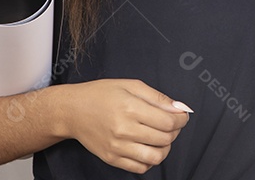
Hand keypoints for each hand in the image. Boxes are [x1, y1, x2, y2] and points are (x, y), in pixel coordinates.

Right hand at [63, 78, 192, 172]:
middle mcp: (124, 130)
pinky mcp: (112, 158)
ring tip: (161, 138)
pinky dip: (150, 160)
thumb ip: (157, 97)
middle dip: (175, 131)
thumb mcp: (130, 86)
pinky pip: (140, 168)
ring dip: (165, 148)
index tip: (181, 115)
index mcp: (130, 108)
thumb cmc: (101, 94)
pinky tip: (147, 147)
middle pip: (165, 139)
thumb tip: (180, 108)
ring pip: (155, 157)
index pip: (168, 122)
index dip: (181, 119)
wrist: (73, 111)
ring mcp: (117, 147)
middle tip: (171, 123)